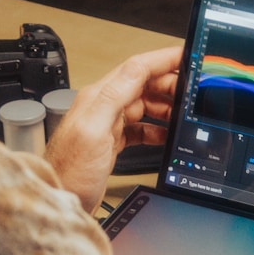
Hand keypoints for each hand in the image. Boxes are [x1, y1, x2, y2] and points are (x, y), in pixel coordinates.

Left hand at [45, 46, 181, 212]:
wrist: (61, 198)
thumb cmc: (70, 171)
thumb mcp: (93, 130)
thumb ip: (114, 97)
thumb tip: (137, 68)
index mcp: (99, 98)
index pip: (136, 68)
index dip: (163, 59)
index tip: (186, 55)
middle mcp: (104, 107)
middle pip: (143, 85)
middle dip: (170, 84)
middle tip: (192, 91)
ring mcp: (108, 125)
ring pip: (144, 106)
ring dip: (165, 107)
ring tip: (182, 114)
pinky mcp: (112, 143)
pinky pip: (140, 128)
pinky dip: (156, 130)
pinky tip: (165, 136)